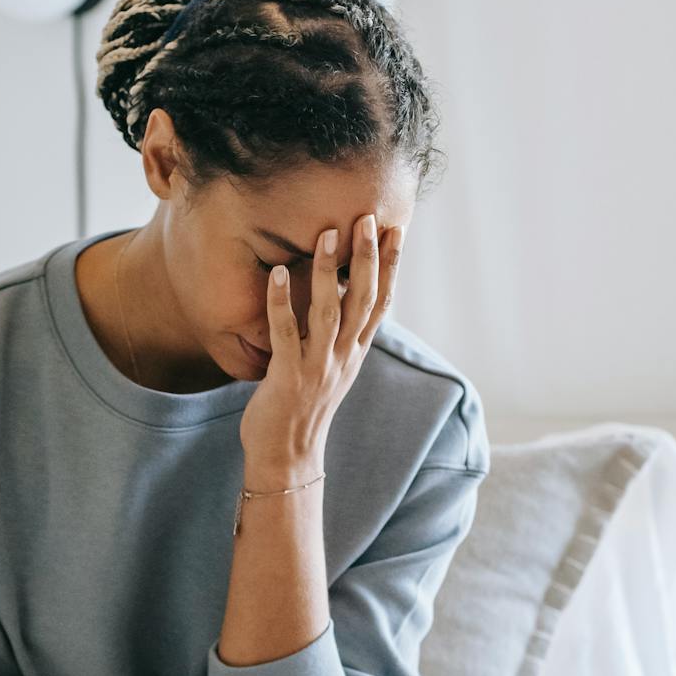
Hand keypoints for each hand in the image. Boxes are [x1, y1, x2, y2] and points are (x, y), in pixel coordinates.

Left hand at [238, 213, 403, 470]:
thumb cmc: (303, 409)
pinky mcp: (288, 376)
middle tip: (369, 218)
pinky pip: (286, 333)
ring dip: (330, 271)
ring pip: (330, 311)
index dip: (391, 265)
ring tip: (328, 234)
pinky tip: (278, 273)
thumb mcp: (333, 369)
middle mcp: (343, 356)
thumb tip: (346, 301)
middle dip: (368, 257)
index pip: (381, 301)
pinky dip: (282, 301)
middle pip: (364, 299)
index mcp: (355, 352)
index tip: (397, 229)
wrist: (287, 457)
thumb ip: (341, 337)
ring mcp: (318, 366)